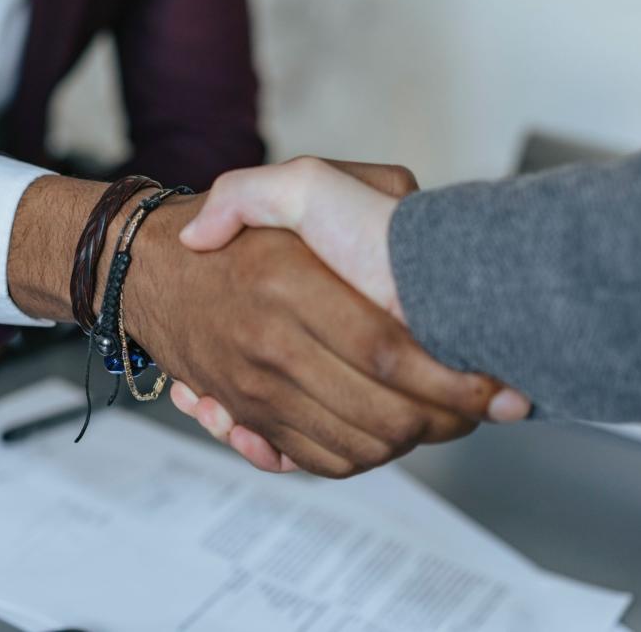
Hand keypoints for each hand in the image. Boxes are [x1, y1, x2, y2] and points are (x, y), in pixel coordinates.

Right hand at [172, 158, 529, 472]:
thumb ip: (360, 183)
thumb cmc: (237, 233)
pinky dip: (360, 459)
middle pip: (380, 413)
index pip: (385, 351)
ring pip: (355, 446)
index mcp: (289, 280)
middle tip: (481, 409)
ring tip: (444, 421)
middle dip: (446, 422)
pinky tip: (386, 434)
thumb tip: (409, 215)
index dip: (449, 380)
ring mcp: (253, 386)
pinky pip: (315, 460)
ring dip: (412, 444)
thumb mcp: (294, 180)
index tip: (494, 385)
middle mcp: (269, 341)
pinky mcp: (245, 414)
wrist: (146, 269)